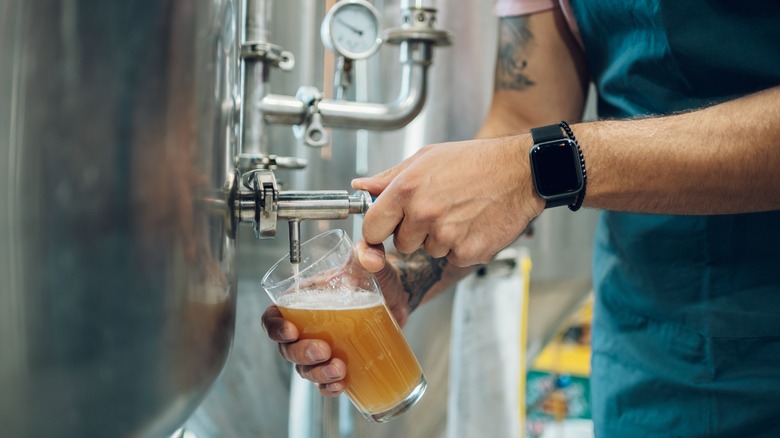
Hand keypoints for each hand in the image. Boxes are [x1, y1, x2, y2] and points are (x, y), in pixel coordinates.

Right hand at [261, 241, 411, 397]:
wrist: (399, 296)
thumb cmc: (376, 276)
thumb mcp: (370, 261)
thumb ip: (369, 252)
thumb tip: (371, 256)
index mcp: (303, 300)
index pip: (274, 316)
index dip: (275, 326)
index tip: (291, 330)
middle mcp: (307, 325)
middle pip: (286, 348)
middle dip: (300, 353)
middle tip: (323, 350)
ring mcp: (321, 346)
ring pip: (304, 368)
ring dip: (317, 373)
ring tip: (339, 369)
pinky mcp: (338, 361)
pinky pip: (324, 382)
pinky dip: (329, 387)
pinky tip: (341, 385)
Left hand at [353, 135, 543, 265]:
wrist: (521, 172)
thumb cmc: (475, 161)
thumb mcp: (426, 158)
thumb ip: (390, 177)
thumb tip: (361, 187)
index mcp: (406, 189)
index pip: (371, 228)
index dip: (378, 230)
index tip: (386, 228)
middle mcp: (423, 213)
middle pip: (401, 244)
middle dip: (414, 232)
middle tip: (438, 210)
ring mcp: (446, 235)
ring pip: (428, 251)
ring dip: (440, 239)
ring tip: (460, 212)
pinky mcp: (468, 252)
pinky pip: (452, 258)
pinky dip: (461, 247)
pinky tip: (474, 224)